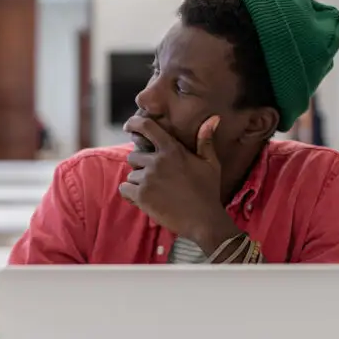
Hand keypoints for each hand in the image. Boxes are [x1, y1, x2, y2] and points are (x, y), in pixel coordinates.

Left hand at [119, 116, 240, 252]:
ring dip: (139, 183)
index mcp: (172, 149)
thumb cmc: (208, 191)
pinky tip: (146, 200)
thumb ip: (206, 140)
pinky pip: (124, 189)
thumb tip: (213, 118)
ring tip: (158, 192)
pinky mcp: (142, 195)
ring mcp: (148, 178)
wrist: (204, 220)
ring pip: (131, 175)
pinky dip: (131, 194)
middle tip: (156, 178)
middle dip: (141, 166)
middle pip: (134, 156)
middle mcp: (157, 161)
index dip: (134, 123)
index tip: (129, 126)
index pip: (146, 127)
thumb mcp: (210, 163)